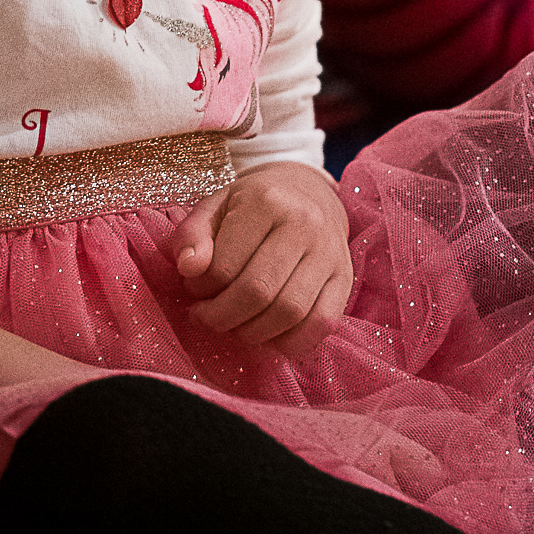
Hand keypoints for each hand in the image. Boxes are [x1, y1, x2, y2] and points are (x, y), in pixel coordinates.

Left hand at [173, 163, 352, 358]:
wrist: (307, 192)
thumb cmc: (251, 205)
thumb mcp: (214, 207)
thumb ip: (191, 235)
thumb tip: (188, 267)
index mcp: (266, 201)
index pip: (224, 266)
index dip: (199, 289)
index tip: (194, 289)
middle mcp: (304, 224)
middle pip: (257, 293)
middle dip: (222, 317)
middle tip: (207, 316)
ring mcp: (330, 252)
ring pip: (289, 313)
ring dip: (253, 332)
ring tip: (235, 325)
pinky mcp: (345, 277)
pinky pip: (321, 323)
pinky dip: (291, 341)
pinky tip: (268, 336)